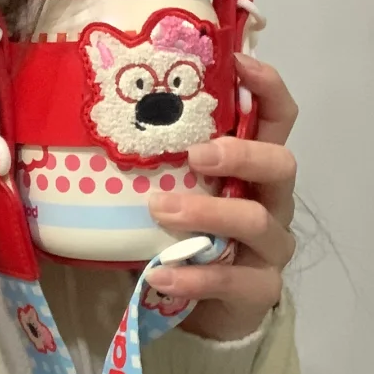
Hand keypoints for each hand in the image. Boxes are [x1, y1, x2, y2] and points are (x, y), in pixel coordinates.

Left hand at [144, 53, 297, 341]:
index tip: (239, 62)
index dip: (267, 88)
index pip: (277, 119)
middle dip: (241, 153)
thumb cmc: (186, 236)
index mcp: (253, 169)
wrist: (203, 311)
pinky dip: (192, 276)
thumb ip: (157, 163)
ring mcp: (271, 247)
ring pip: (257, 221)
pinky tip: (158, 274)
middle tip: (197, 155)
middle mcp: (272, 201)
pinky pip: (232, 280)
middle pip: (281, 164)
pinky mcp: (260, 289)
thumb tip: (92, 121)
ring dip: (207, 212)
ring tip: (161, 210)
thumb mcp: (175, 191)